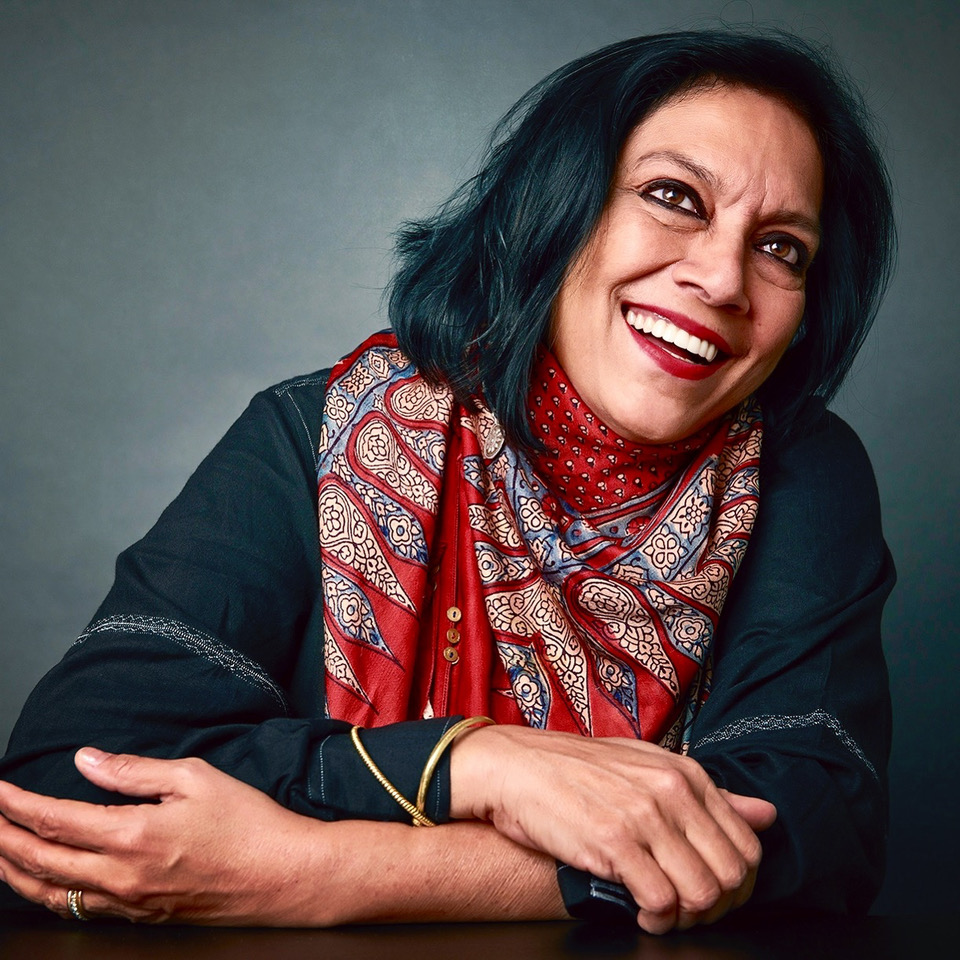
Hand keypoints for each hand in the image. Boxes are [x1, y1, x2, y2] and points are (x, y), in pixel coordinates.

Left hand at [0, 748, 330, 923]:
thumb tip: (86, 761)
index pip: (54, 820)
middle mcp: (120, 876)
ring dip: (14, 871)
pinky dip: (46, 894)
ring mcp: (127, 903)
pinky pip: (76, 910)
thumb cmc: (246, 822)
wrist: (281, 875)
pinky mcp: (140, 917)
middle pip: (39, 861)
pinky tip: (43, 881)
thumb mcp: (194, 777)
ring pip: (49, 894)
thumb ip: (134, 771)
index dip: (16, 804)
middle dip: (2, 837)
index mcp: (132, 836)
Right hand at [449, 725, 776, 933]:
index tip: (708, 892)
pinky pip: (661, 901)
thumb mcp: (648, 767)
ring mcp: (643, 816)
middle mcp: (670, 791)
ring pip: (702, 893)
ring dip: (685, 918)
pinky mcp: (612, 841)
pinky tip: (638, 911)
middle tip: (684, 910)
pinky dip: (655, 919)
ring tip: (661, 913)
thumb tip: (766, 814)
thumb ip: (709, 794)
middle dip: (714, 907)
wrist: (516, 766)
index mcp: (685, 773)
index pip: (746, 845)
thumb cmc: (578, 770)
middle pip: (730, 875)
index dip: (735, 884)